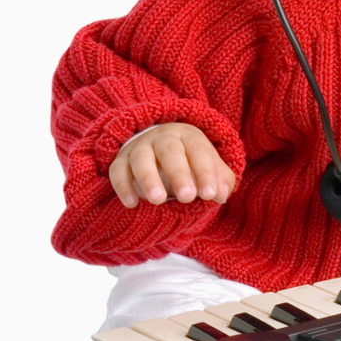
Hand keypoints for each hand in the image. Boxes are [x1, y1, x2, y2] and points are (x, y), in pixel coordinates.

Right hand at [108, 123, 235, 207]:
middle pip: (170, 151)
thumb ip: (220, 180)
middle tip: (187, 197)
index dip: (206, 173)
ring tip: (158, 200)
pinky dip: (123, 186)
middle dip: (179, 174)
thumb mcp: (209, 168)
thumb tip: (222, 195)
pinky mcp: (121, 161)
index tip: (210, 195)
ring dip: (149, 179)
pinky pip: (118, 171)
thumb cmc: (190, 162)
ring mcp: (140, 147)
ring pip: (141, 159)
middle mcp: (163, 138)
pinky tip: (132, 204)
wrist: (158, 151)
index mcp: (189, 136)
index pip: (199, 151)